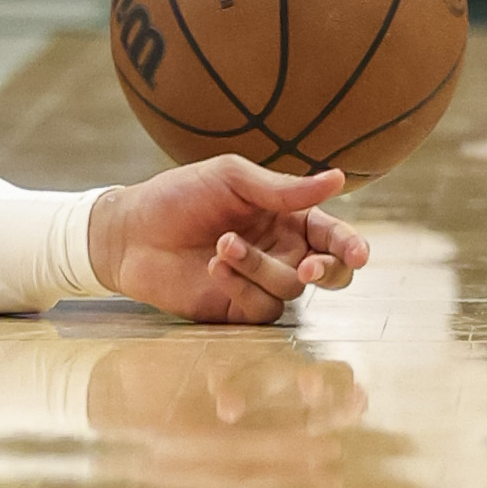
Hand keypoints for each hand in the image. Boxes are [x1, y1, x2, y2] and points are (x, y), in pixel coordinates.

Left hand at [86, 159, 368, 324]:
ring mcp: (260, 282)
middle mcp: (282, 252)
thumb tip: (339, 179)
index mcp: (288, 218)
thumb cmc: (178, 196)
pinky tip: (214, 267)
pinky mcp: (237, 308)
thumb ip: (282, 188)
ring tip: (221, 244)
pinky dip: (241, 287)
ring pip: (290, 288)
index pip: (333, 235)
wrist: (128, 231)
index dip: (351, 245)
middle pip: (331, 273)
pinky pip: (262, 308)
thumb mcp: (229, 179)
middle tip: (309, 267)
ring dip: (259, 266)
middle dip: (329, 271)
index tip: (358, 254)